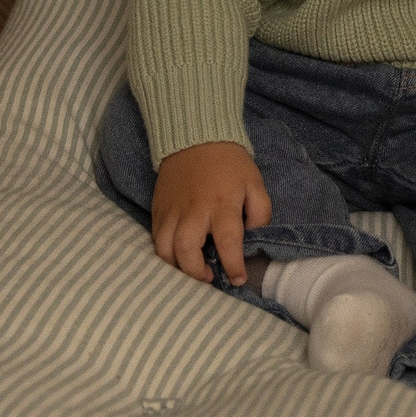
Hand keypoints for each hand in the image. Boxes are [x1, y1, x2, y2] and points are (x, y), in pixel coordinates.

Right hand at [150, 141, 272, 284]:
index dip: (233, 265)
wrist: (196, 137)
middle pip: (186, 249)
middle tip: (209, 277)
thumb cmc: (229, 163)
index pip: (228, 241)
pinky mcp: (158, 209)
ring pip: (164, 248)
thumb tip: (254, 237)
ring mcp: (172, 211)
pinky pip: (155, 238)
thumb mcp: (254, 183)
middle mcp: (194, 211)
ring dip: (176, 267)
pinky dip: (164, 253)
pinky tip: (177, 256)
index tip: (238, 279)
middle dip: (195, 272)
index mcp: (222, 204)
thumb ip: (260, 212)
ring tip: (191, 270)